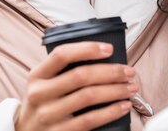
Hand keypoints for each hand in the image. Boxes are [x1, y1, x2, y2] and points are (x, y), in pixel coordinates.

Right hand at [16, 42, 136, 130]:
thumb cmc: (43, 103)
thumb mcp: (44, 83)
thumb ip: (63, 69)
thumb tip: (102, 55)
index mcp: (37, 75)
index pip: (61, 54)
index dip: (87, 49)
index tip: (109, 49)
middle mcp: (39, 94)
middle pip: (81, 76)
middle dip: (110, 71)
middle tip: (129, 71)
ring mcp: (48, 115)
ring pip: (89, 96)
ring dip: (116, 90)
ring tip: (131, 87)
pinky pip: (91, 119)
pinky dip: (111, 111)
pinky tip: (124, 106)